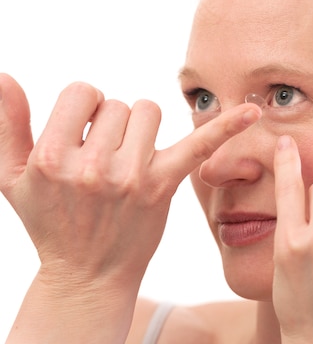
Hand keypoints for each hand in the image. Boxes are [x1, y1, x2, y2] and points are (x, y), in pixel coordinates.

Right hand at [0, 73, 260, 341]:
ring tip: (128, 160)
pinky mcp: (164, 185)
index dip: (85, 109)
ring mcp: (133, 177)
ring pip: (149, 111)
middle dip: (113, 125)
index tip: (85, 135)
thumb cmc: (50, 220)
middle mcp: (95, 167)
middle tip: (106, 161)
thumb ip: (5, 124)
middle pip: (120, 104)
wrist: (88, 273)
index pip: (84, 92)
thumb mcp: (10, 177)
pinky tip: (252, 112)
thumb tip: (4, 75)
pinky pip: (199, 147)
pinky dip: (227, 127)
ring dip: (140, 130)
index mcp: (53, 158)